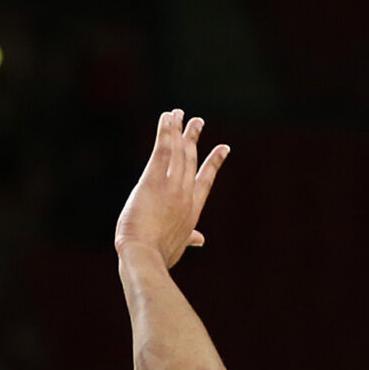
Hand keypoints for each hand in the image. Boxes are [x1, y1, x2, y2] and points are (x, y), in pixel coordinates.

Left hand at [114, 110, 230, 268]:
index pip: (205, 180)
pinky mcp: (153, 180)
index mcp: (192, 209)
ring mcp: (171, 186)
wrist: (145, 256)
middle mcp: (185, 193)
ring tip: (180, 113)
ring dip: (179, 130)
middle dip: (194, 138)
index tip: (222, 148)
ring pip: (178, 151)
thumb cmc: (159, 255)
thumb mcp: (178, 246)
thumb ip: (189, 239)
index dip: (213, 162)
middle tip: (197, 121)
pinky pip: (162, 151)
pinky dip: (166, 132)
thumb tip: (199, 240)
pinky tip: (167, 118)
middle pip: (192, 159)